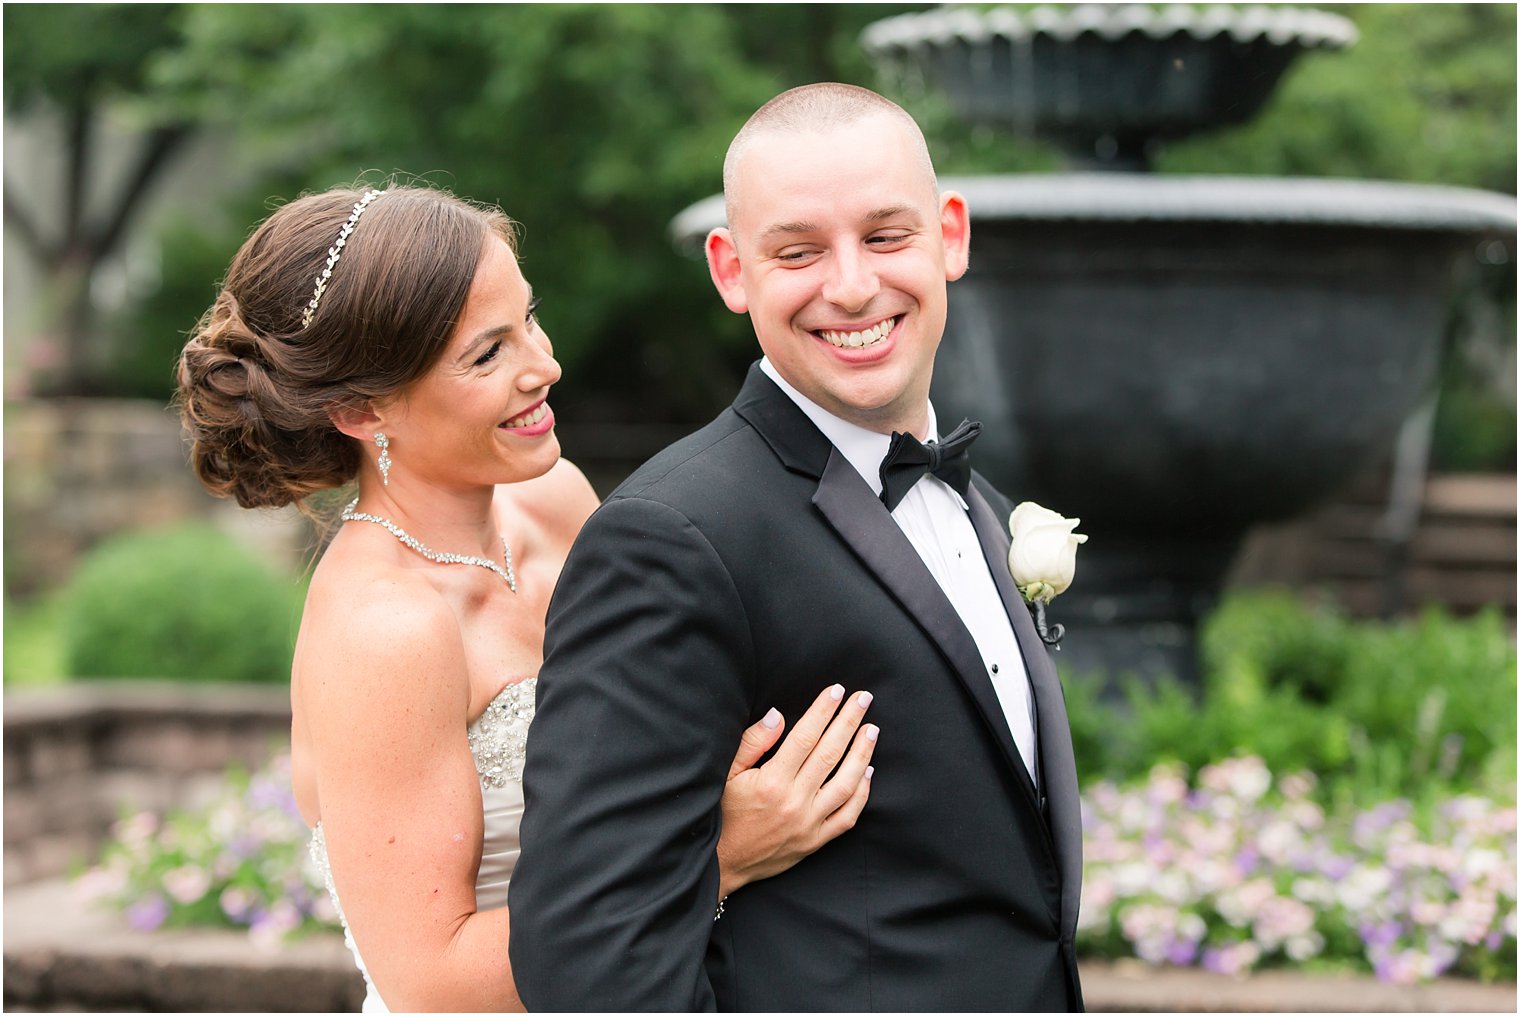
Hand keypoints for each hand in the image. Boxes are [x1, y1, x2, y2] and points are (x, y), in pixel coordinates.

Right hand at [714, 684, 877, 898]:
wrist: (722, 863)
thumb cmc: (723, 814)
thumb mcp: (726, 774)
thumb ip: (752, 743)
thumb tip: (778, 715)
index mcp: (772, 781)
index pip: (806, 737)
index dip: (824, 711)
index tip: (837, 691)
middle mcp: (795, 801)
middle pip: (830, 754)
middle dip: (849, 722)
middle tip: (863, 699)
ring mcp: (809, 823)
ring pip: (847, 784)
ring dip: (862, 754)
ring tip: (872, 730)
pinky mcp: (816, 841)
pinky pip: (847, 817)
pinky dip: (862, 794)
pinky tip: (868, 772)